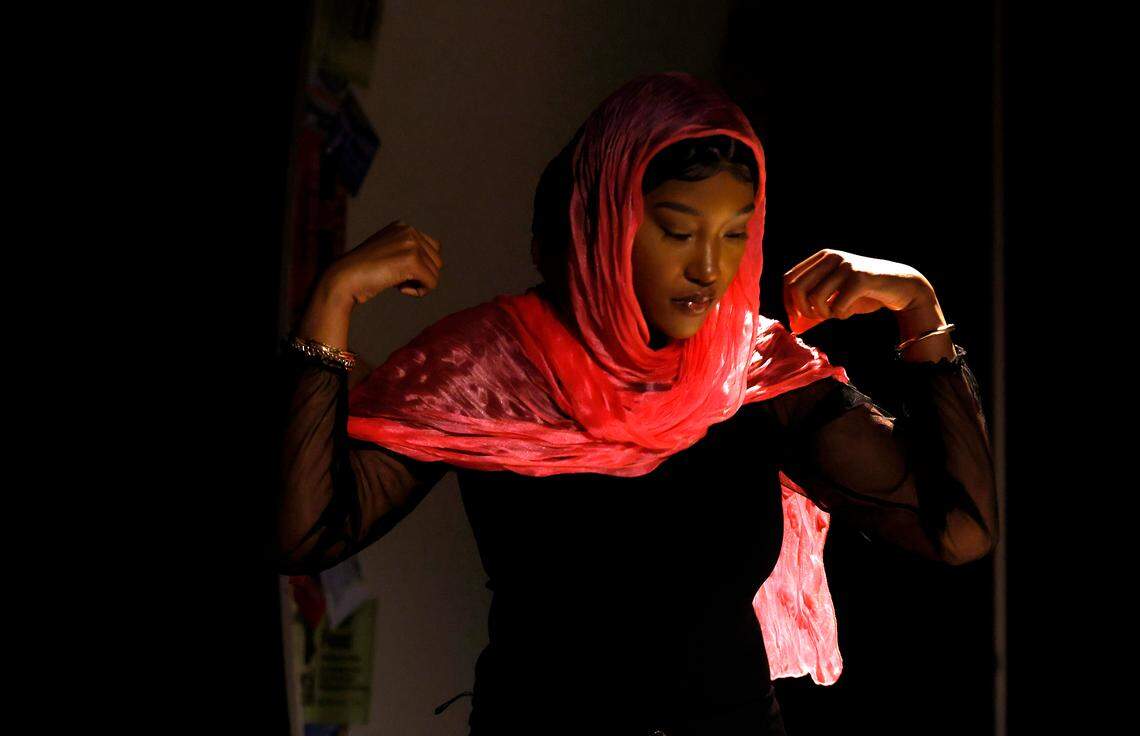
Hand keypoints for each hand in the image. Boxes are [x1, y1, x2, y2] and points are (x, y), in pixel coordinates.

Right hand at [324, 219, 444, 306]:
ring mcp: (411, 244)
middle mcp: (409, 230)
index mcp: (403, 227)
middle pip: (437, 261)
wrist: (342, 279)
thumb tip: (435, 264)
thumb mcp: (387, 254)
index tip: (396, 270)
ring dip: (418, 284)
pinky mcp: (412, 260)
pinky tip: (399, 289)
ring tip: (396, 283)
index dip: (419, 267)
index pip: (432, 249)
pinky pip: (432, 283)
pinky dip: (419, 292)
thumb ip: (407, 252)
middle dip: (420, 275)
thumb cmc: (362, 273)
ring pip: (435, 273)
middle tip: (395, 279)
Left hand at [782, 248, 932, 333]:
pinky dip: (841, 315)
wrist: (900, 286)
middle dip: (802, 310)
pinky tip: (850, 311)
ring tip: (836, 313)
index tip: (794, 318)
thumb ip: (813, 300)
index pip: (789, 278)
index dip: (787, 301)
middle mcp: (831, 257)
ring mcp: (845, 266)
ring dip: (824, 314)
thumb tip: (791, 320)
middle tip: (817, 318)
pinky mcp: (859, 278)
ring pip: (815, 299)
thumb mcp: (835, 293)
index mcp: (822, 257)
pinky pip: (837, 307)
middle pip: (796, 288)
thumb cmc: (863, 293)